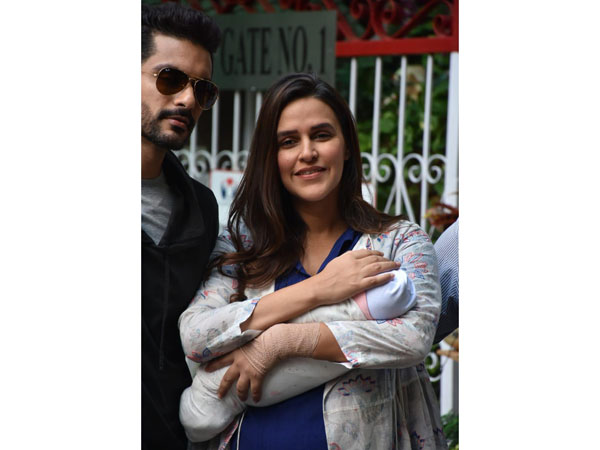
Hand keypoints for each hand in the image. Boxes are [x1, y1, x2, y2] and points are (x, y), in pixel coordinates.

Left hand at [205, 323, 320, 402]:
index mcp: (236, 353)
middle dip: (223, 388)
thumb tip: (241, 332)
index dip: (212, 365)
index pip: (220, 360)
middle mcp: (239, 364)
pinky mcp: (257, 376)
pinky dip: (256, 395)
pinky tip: (257, 399)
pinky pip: (255, 390)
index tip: (205, 369)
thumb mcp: (248, 335)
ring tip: (241, 399)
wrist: (273, 342)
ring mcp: (248, 371)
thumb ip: (243, 338)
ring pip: (240, 387)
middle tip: (219, 395)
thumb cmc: (263, 335)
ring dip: (240, 394)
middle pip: (227, 378)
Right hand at [312, 249, 399, 305]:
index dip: (378, 253)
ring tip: (397, 266)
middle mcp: (356, 263)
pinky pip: (376, 280)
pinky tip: (392, 276)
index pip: (368, 252)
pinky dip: (385, 277)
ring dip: (390, 266)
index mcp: (350, 256)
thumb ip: (347, 258)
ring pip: (378, 267)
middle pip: (376, 259)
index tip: (383, 255)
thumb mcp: (337, 261)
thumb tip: (355, 256)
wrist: (320, 287)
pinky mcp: (359, 285)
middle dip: (387, 260)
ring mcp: (358, 274)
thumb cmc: (326, 275)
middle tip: (394, 262)